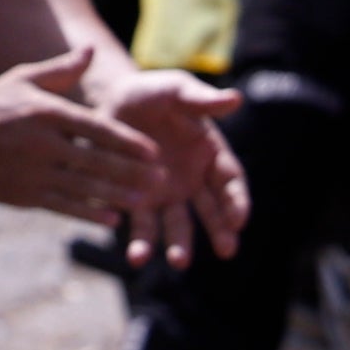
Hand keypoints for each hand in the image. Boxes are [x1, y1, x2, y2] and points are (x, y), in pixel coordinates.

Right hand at [0, 61, 160, 218]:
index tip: (153, 152)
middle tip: (162, 180)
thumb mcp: (23, 80)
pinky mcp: (23, 195)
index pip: (96, 129)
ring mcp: (32, 171)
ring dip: (117, 196)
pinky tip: (112, 220)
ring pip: (83, 188)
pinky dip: (89, 214)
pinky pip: (63, 206)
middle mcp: (42, 143)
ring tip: (145, 202)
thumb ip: (61, 70)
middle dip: (131, 172)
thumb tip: (92, 50)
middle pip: (96, 161)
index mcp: (47, 113)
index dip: (127, 142)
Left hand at [75, 57, 243, 267]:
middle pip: (211, 210)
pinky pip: (139, 223)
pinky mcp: (135, 200)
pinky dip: (139, 241)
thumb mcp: (175, 88)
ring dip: (178, 244)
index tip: (239, 219)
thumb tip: (236, 99)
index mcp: (210, 153)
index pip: (231, 181)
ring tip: (177, 261)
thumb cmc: (150, 92)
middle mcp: (192, 179)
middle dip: (219, 231)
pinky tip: (136, 256)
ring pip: (176, 224)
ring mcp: (164, 193)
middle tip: (227, 251)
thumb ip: (201, 99)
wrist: (109, 100)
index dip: (237, 201)